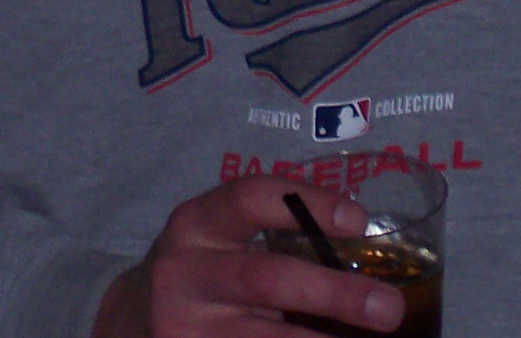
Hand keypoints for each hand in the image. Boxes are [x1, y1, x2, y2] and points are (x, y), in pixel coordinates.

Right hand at [92, 177, 401, 337]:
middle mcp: (183, 273)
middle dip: (334, 295)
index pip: (249, 197)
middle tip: (390, 309)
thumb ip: (275, 233)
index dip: (307, 202)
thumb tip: (369, 246)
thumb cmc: (202, 269)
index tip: (360, 220)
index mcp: (196, 224)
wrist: (130, 320)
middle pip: (267, 279)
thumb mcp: (220, 237)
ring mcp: (182, 327)